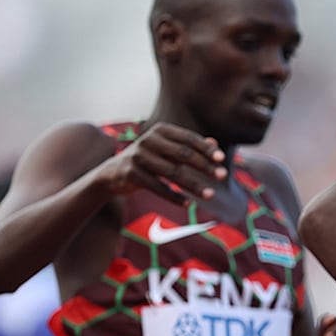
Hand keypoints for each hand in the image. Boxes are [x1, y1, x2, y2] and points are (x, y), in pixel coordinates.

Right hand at [99, 122, 225, 203]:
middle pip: (183, 154)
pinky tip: (189, 204)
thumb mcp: (167, 149)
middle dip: (204, 165)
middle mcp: (148, 140)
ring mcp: (138, 156)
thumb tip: (215, 143)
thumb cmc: (149, 158)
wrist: (113, 172)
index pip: (188, 138)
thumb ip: (189, 145)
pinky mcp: (132, 174)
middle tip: (222, 175)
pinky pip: (158, 188)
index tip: (222, 159)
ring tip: (211, 195)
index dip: (206, 149)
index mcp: (160, 131)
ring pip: (172, 173)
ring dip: (194, 185)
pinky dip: (174, 197)